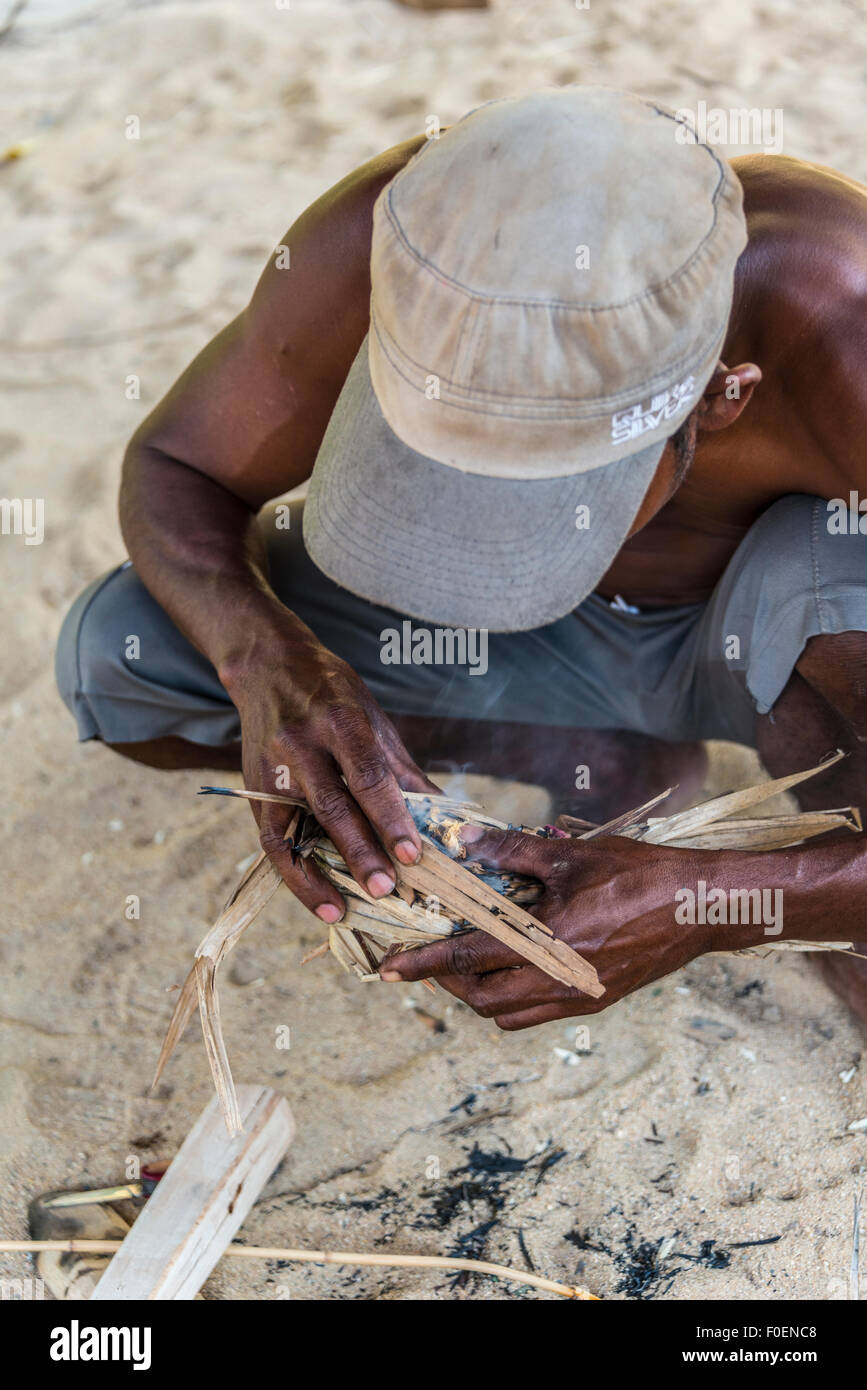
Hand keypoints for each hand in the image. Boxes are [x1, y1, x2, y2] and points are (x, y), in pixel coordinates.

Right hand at [226, 625, 439, 921]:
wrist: (267, 666)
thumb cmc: (332, 694)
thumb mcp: (374, 719)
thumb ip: (404, 770)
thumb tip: (444, 815)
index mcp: (339, 719)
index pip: (367, 775)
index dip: (390, 817)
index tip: (414, 854)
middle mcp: (301, 742)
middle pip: (332, 805)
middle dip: (361, 850)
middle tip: (388, 889)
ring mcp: (271, 767)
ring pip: (294, 828)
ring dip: (320, 873)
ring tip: (348, 908)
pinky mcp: (253, 788)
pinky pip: (272, 841)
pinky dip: (296, 876)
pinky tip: (322, 902)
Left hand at [380, 827, 709, 1028]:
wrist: (702, 907)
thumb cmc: (640, 873)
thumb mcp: (570, 853)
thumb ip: (511, 850)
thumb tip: (462, 840)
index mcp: (547, 943)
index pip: (467, 960)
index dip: (422, 965)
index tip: (388, 970)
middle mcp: (559, 981)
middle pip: (480, 999)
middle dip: (448, 982)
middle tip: (434, 952)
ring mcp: (579, 997)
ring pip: (507, 1014)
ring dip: (480, 994)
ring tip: (470, 959)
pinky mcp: (596, 1001)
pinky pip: (537, 1013)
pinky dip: (513, 998)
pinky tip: (514, 964)